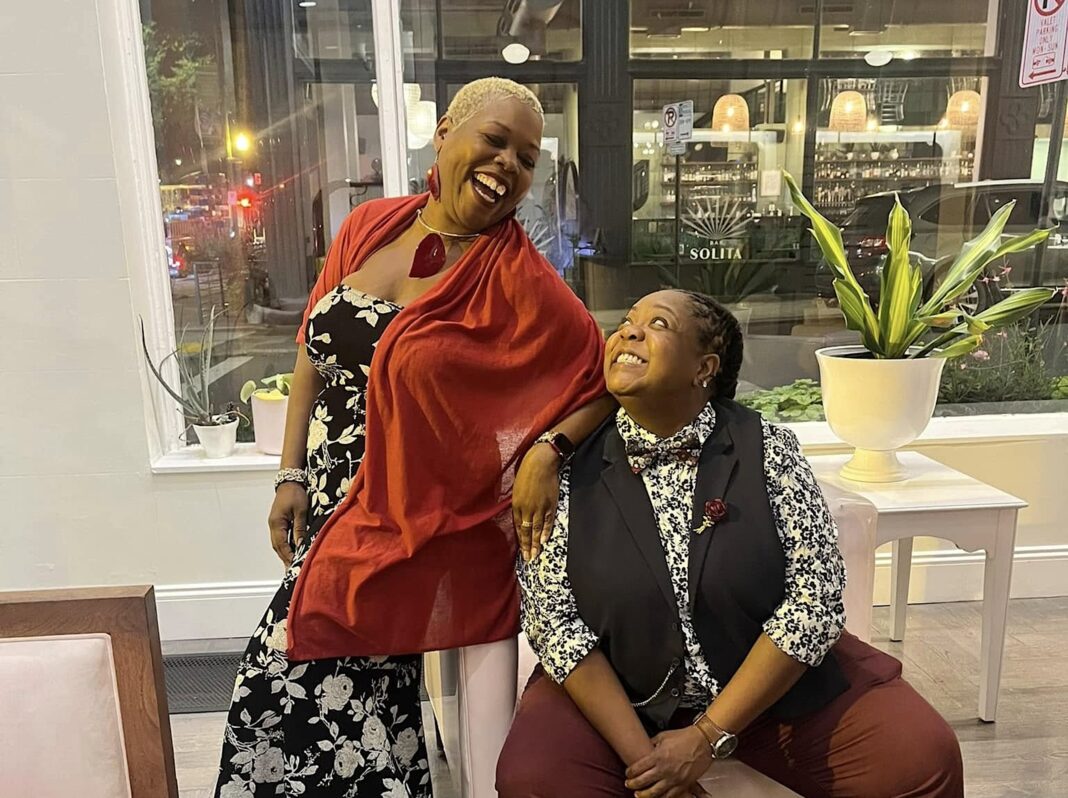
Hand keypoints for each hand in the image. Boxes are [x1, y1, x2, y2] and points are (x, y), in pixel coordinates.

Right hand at [268, 482, 308, 567]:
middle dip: (285, 559)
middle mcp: (273, 525)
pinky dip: (286, 546)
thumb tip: (300, 544)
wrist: (290, 481)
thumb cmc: (295, 493)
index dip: (288, 557)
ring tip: (292, 564)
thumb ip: (300, 529)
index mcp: (276, 523)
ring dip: (285, 554)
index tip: (295, 566)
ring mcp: (275, 524)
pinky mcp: (279, 522)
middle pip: (278, 547)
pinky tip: (292, 551)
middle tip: (293, 571)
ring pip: (279, 543)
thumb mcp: (301, 511)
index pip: (282, 545)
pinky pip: (281, 538)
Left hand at [512, 442, 560, 560]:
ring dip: (536, 543)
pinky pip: (548, 521)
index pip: (518, 526)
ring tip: (536, 555)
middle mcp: (527, 508)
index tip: (522, 549)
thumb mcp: (517, 488)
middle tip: (528, 558)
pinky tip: (544, 540)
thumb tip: (520, 514)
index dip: (521, 539)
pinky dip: (546, 531)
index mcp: (517, 504)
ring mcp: (539, 507)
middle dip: (528, 546)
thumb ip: (519, 502)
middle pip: (527, 531)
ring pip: (537, 529)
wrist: (541, 463)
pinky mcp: (550, 504)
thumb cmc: (526, 472)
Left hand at [625, 727, 713, 797]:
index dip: (630, 772)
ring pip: (655, 792)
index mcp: (658, 756)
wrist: (702, 741)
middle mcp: (664, 769)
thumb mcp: (663, 736)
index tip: (628, 773)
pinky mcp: (684, 784)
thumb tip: (646, 747)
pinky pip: (670, 796)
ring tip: (638, 795)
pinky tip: (657, 797)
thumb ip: (652, 744)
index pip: (638, 768)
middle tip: (628, 784)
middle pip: (643, 781)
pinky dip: (662, 797)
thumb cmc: (684, 737)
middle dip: (633, 784)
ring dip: (644, 795)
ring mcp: (674, 779)